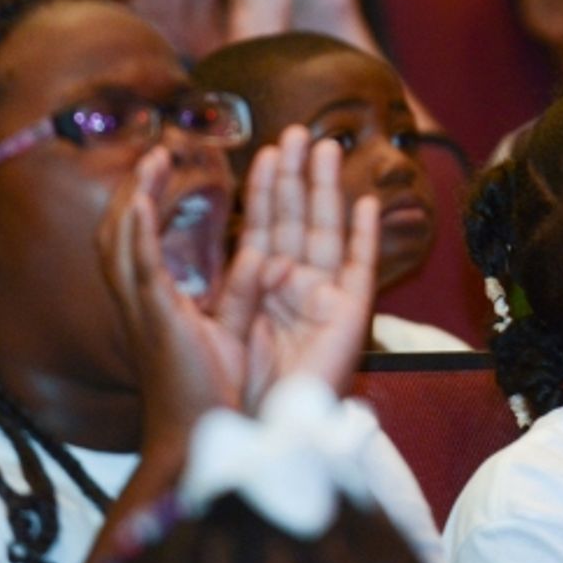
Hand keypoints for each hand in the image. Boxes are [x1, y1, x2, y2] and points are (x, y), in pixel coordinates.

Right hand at [97, 147, 245, 448]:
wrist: (196, 436)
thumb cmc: (212, 390)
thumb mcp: (232, 329)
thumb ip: (242, 292)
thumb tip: (264, 258)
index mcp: (156, 302)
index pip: (140, 241)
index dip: (146, 204)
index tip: (164, 169)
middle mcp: (140, 301)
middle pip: (121, 231)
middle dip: (135, 189)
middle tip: (156, 153)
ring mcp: (142, 308)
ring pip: (122, 240)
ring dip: (135, 196)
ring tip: (153, 161)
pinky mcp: (154, 316)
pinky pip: (139, 266)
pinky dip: (138, 231)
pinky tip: (144, 201)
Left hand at [214, 128, 378, 411]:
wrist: (240, 432)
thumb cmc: (209, 385)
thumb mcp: (194, 318)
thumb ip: (204, 276)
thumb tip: (218, 236)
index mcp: (257, 285)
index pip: (263, 225)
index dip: (265, 187)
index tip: (267, 149)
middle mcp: (292, 285)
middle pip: (297, 217)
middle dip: (298, 174)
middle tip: (299, 131)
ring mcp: (322, 297)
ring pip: (327, 230)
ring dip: (328, 189)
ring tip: (327, 148)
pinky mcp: (348, 315)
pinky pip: (359, 267)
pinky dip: (365, 236)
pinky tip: (367, 204)